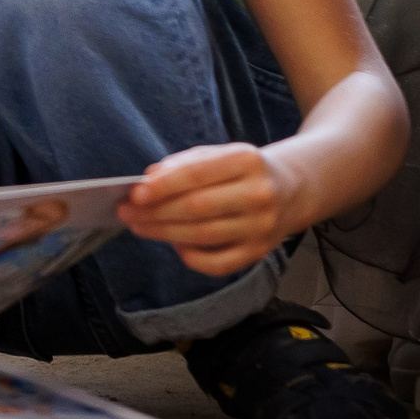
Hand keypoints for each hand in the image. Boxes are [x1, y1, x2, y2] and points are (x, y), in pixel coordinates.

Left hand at [118, 142, 300, 277]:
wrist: (293, 188)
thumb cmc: (243, 170)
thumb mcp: (218, 154)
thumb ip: (184, 163)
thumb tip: (150, 178)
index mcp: (247, 161)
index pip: (198, 175)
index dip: (164, 186)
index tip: (135, 193)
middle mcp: (259, 194)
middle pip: (198, 208)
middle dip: (156, 212)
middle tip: (126, 212)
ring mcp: (262, 227)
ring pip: (204, 236)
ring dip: (164, 233)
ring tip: (139, 226)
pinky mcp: (260, 252)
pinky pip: (219, 263)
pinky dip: (191, 257)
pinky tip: (174, 244)